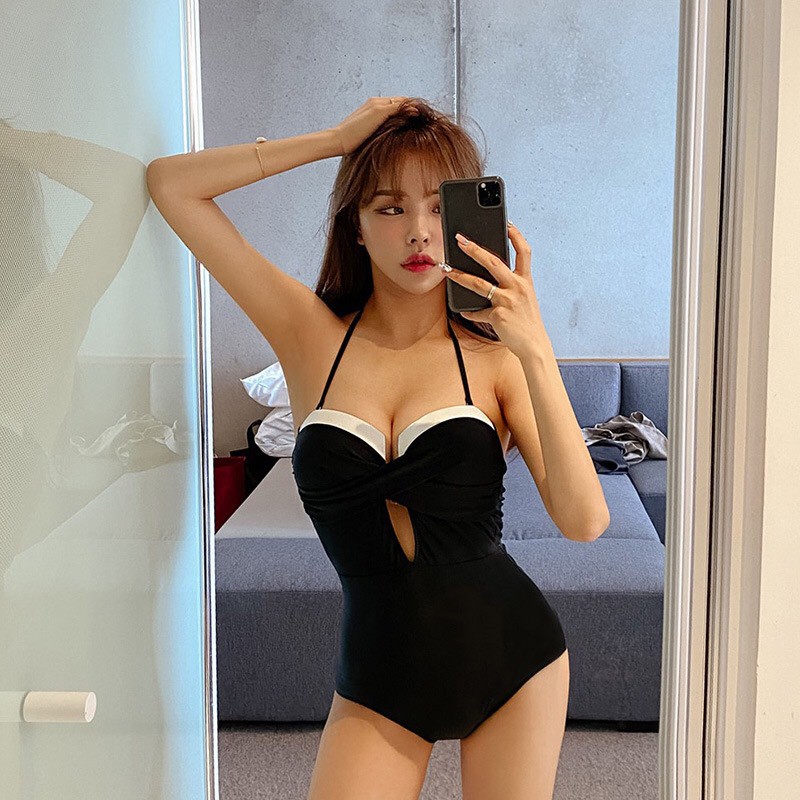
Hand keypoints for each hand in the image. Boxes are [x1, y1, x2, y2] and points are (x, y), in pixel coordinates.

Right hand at [329, 96, 418, 154]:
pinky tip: (419, 113)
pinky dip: (409, 108)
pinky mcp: (378, 110)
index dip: (407, 110)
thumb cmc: (350, 142)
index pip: (395, 104)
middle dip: (413, 107)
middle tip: (426, 115)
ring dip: (414, 106)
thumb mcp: (368, 135)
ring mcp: (377, 105)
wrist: (338, 141)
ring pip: (401, 101)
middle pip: (401, 100)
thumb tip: (391, 139)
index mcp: (373, 107)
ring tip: (426, 114)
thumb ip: (379, 131)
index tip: (418, 118)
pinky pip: (398, 106)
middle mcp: (376, 102)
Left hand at [442, 223, 550, 358]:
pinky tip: (464, 311)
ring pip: (478, 283)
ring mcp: (507, 301)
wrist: (534, 345)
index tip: (506, 223)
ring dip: (459, 275)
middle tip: (460, 239)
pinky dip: (470, 312)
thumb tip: (489, 280)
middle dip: (474, 248)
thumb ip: (510, 286)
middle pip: (493, 261)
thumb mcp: (525, 299)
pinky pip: (478, 312)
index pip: (524, 251)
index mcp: (525, 281)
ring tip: (446, 269)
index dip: (515, 235)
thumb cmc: (528, 322)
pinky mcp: (497, 315)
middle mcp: (517, 287)